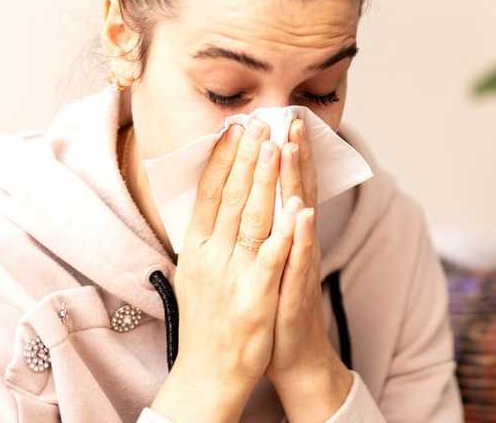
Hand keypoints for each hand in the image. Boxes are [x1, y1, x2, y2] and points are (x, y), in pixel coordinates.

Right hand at [164, 118, 296, 393]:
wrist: (208, 374)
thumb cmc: (210, 317)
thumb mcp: (200, 269)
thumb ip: (208, 233)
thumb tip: (214, 193)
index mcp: (198, 248)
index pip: (211, 193)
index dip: (224, 158)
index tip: (237, 126)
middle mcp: (211, 258)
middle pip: (232, 199)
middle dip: (248, 158)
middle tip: (261, 121)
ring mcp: (233, 279)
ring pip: (252, 222)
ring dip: (265, 183)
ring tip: (277, 148)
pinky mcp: (255, 301)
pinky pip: (271, 264)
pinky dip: (284, 237)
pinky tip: (297, 211)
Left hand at [265, 119, 346, 387]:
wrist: (293, 357)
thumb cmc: (275, 307)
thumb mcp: (267, 261)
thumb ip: (265, 227)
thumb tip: (254, 193)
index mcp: (285, 235)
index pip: (285, 185)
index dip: (282, 153)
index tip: (276, 118)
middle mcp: (298, 244)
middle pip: (297, 190)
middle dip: (294, 153)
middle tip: (292, 118)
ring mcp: (300, 265)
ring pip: (300, 217)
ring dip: (298, 181)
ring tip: (294, 148)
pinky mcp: (298, 292)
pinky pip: (301, 260)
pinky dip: (304, 237)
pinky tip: (304, 215)